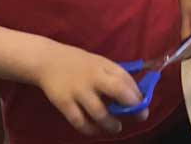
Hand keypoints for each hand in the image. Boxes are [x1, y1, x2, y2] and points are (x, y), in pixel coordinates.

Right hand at [33, 41, 147, 135]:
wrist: (47, 60)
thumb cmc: (78, 63)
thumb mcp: (98, 62)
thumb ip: (114, 75)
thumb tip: (134, 93)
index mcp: (103, 65)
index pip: (126, 79)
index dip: (137, 94)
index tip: (143, 105)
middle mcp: (93, 77)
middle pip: (118, 90)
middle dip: (132, 105)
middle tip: (139, 116)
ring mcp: (78, 90)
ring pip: (99, 112)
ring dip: (111, 123)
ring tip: (116, 127)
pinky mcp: (64, 102)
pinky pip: (79, 121)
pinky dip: (89, 129)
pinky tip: (95, 130)